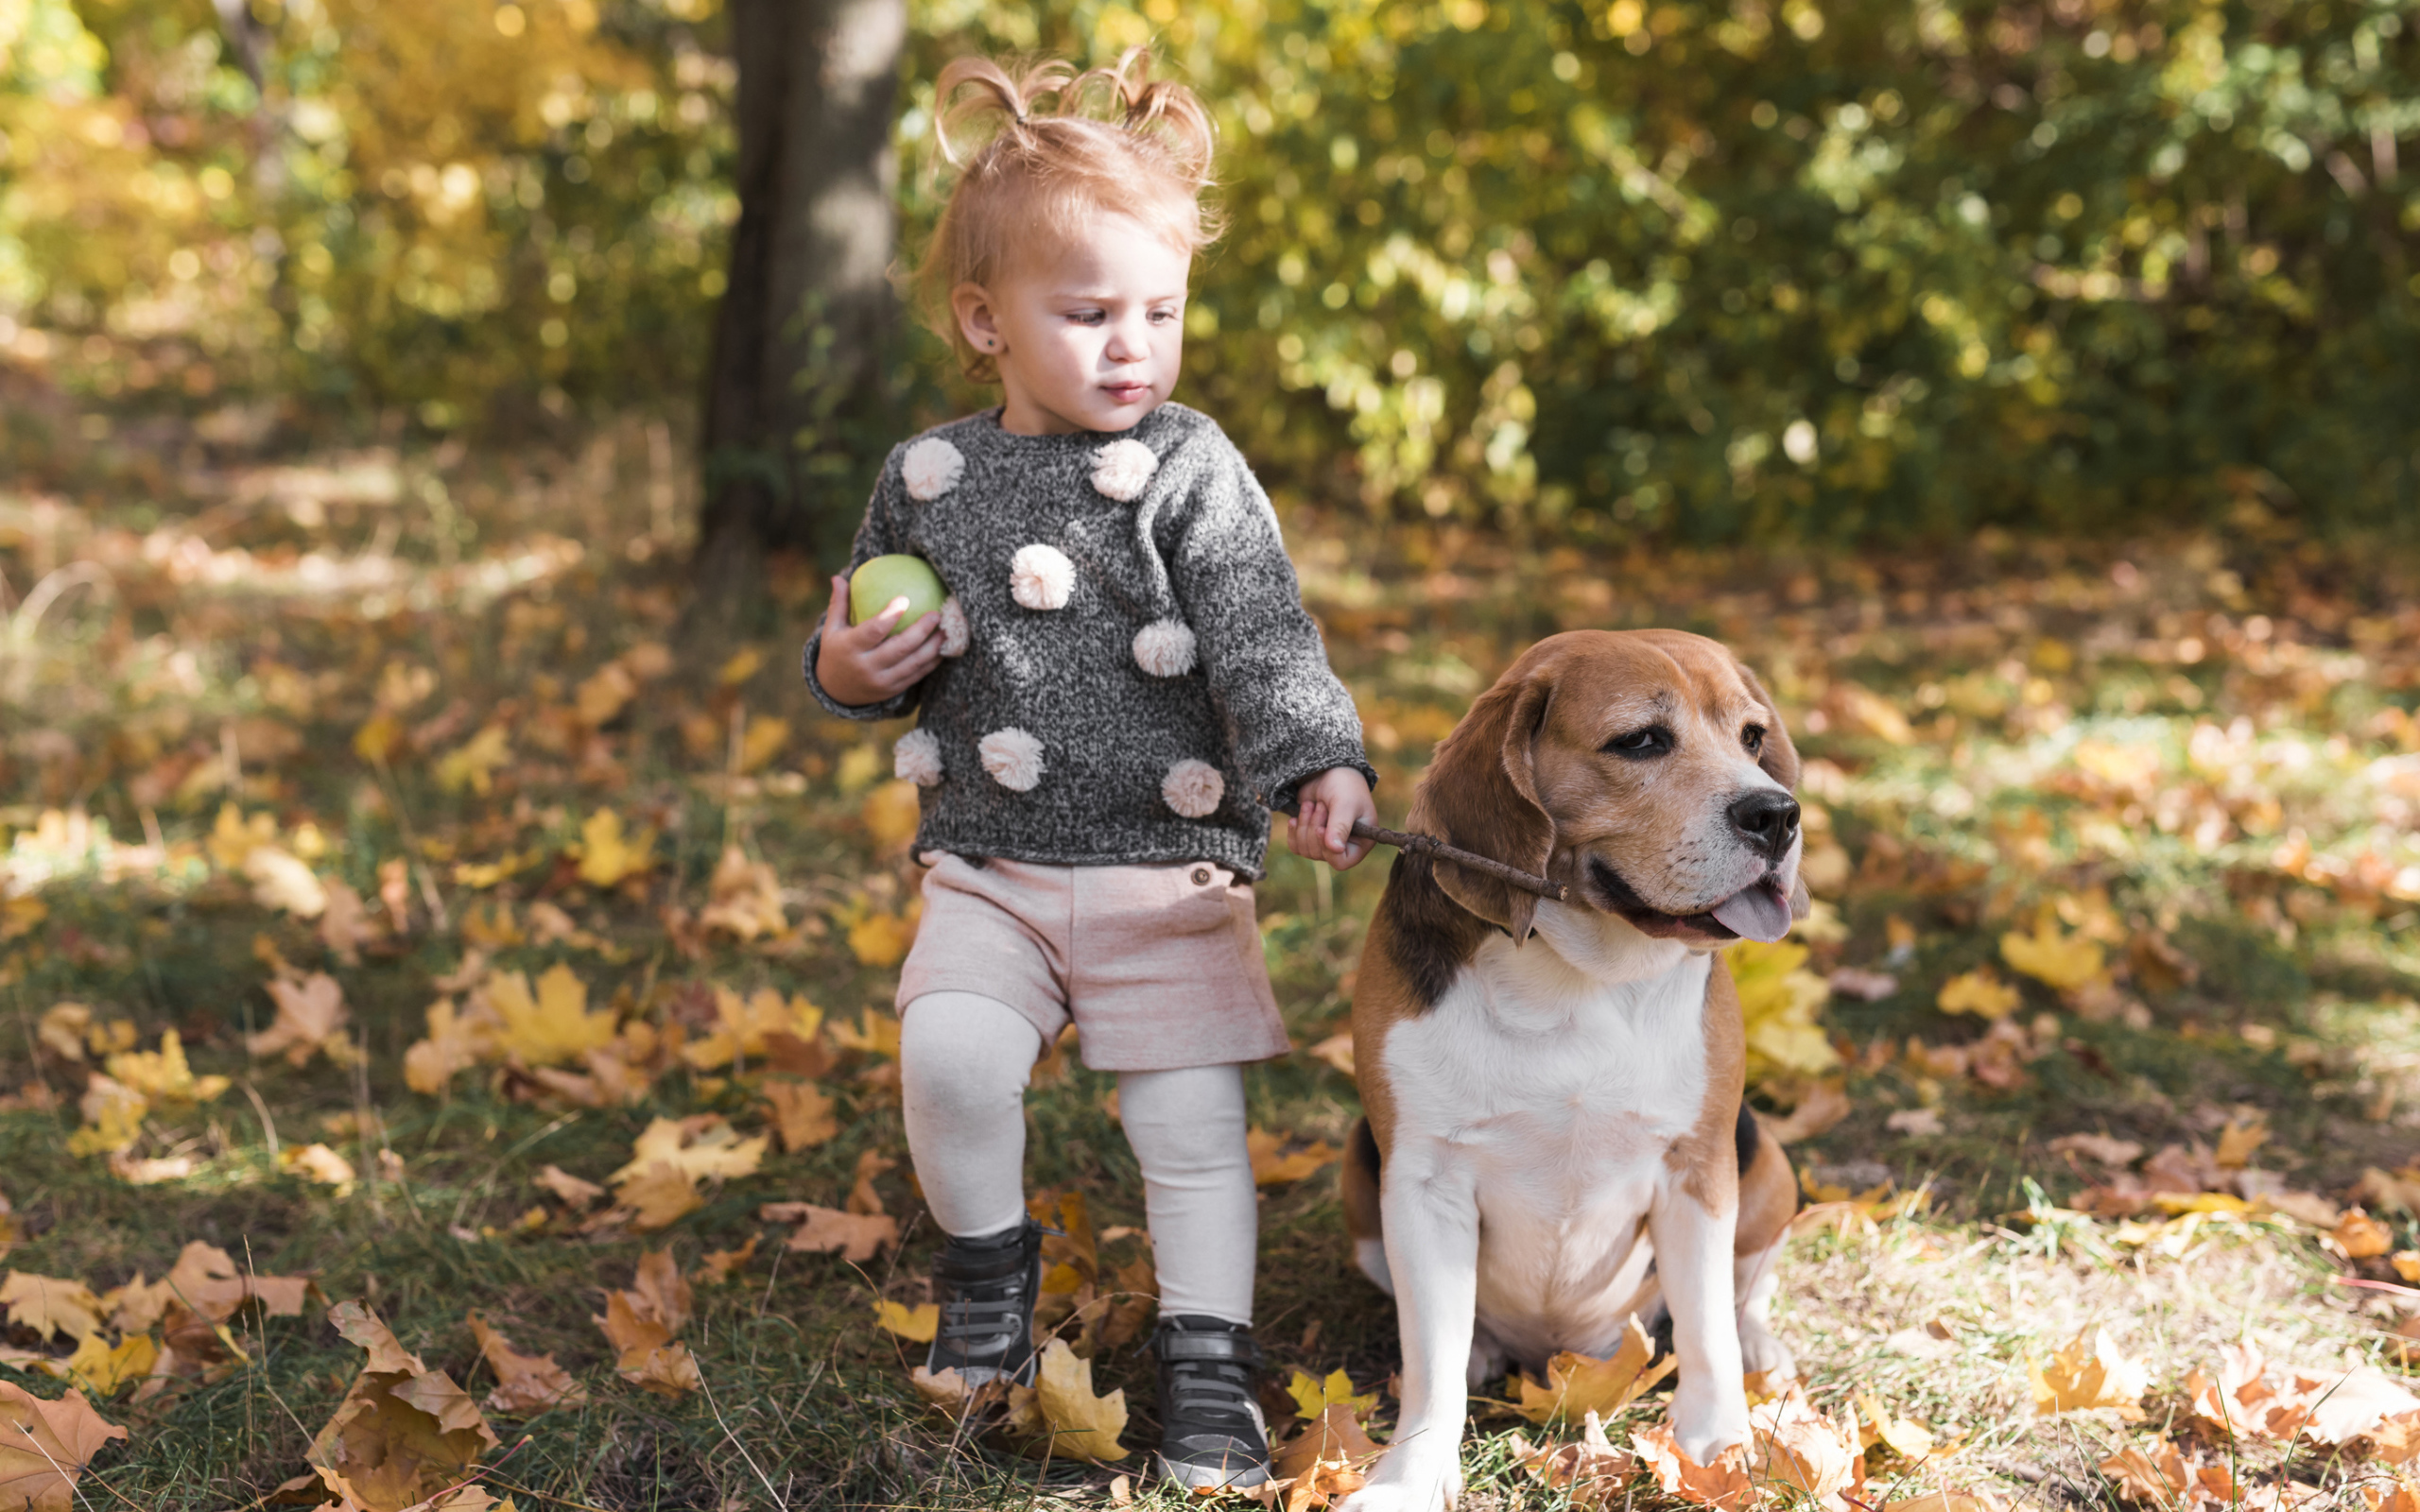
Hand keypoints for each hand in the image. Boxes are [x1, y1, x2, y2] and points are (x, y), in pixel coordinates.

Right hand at [815, 573, 943, 706]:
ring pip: (913, 664)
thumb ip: (838, 604)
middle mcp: (867, 667)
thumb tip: (838, 577)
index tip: (904, 599)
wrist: (837, 691)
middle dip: (921, 631)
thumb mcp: (831, 629)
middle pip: (900, 648)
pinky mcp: (893, 690)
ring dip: (933, 647)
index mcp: (851, 648)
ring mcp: (882, 681)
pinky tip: (943, 648)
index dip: (890, 616)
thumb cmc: (837, 651)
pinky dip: (931, 662)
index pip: (874, 630)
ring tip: (946, 630)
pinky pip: (917, 675)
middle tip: (935, 614)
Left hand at [1287, 767, 1375, 869]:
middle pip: (1319, 855)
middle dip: (1314, 828)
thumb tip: (1334, 849)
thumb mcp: (1344, 804)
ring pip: (1305, 850)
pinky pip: (1296, 846)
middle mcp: (1344, 846)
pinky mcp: (1310, 836)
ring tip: (1312, 805)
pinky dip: (1294, 829)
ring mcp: (1325, 843)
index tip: (1321, 828)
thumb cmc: (1344, 785)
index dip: (1327, 849)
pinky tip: (1297, 816)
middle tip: (1320, 806)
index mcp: (1361, 842)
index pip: (1341, 862)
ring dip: (1304, 825)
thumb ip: (1340, 826)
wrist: (1328, 771)